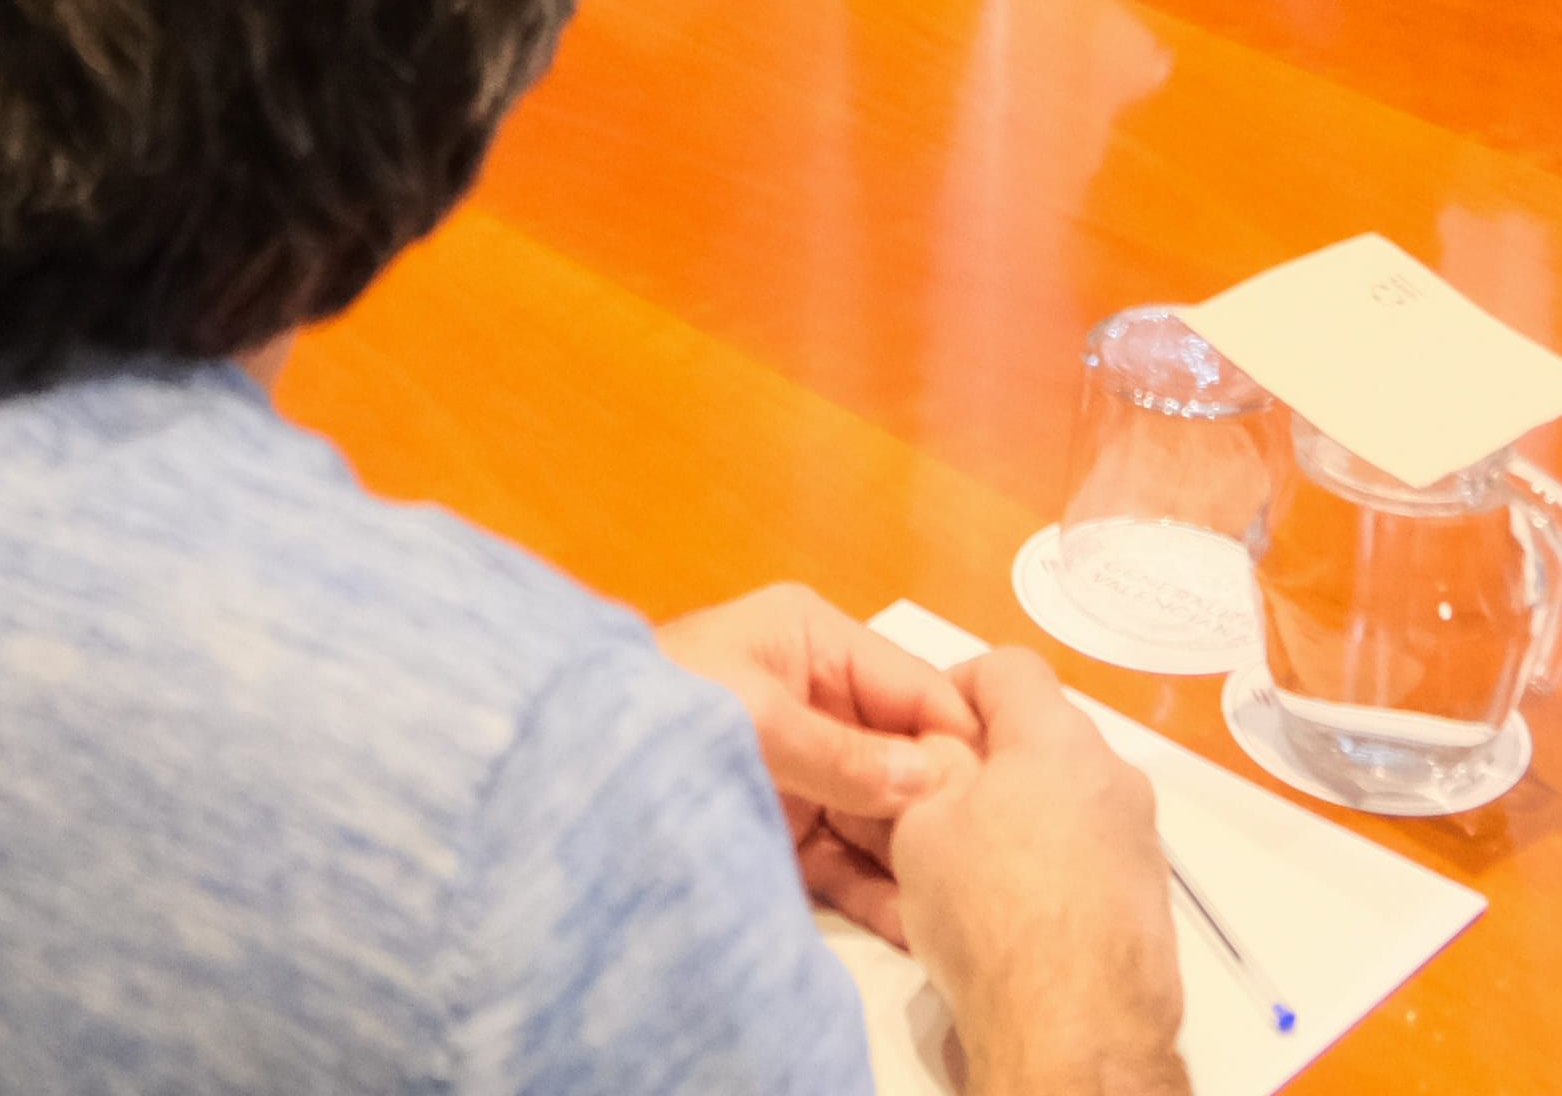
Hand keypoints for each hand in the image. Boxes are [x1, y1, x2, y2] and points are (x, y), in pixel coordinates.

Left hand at [651, 584, 975, 935]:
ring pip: (884, 812)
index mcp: (814, 641)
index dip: (959, 739)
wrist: (561, 763)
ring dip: (915, 855)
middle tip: (986, 859)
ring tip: (958, 900)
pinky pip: (847, 858)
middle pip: (908, 754)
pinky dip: (877, 889)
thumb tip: (932, 779)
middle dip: (941, 805)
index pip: (915, 687)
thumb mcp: (755, 718)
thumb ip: (845, 754)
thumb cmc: (646, 705)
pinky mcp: (785, 826)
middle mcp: (818, 698)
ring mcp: (805, 766)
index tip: (1001, 793)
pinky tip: (912, 920)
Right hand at [883, 645, 1181, 1095]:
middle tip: (940, 805)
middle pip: (1043, 738)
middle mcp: (1112, 774)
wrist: (1071, 1022)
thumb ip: (930, 769)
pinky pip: (1093, 857)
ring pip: (1069, 801)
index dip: (957, 689)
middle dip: (991, 763)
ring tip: (973, 872)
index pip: (1008, 667)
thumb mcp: (921, 824)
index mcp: (1056, 736)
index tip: (927, 731)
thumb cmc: (992, 913)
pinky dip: (1055, 870)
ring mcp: (1141, 836)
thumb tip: (944, 756)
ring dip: (1025, 820)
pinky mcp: (1150, 895)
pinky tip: (1016, 915)